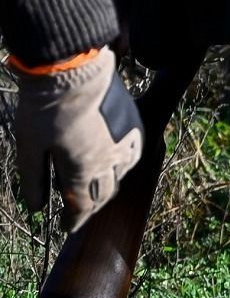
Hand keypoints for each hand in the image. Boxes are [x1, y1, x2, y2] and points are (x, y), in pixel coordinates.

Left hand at [14, 46, 142, 226]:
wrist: (74, 69)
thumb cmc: (46, 108)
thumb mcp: (29, 147)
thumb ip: (33, 180)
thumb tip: (37, 207)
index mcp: (83, 170)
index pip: (82, 207)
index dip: (74, 221)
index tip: (67, 228)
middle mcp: (110, 161)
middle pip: (104, 194)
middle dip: (91, 207)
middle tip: (79, 211)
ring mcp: (125, 142)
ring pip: (121, 176)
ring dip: (107, 186)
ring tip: (95, 187)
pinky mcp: (133, 124)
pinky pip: (132, 154)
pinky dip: (123, 165)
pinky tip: (114, 162)